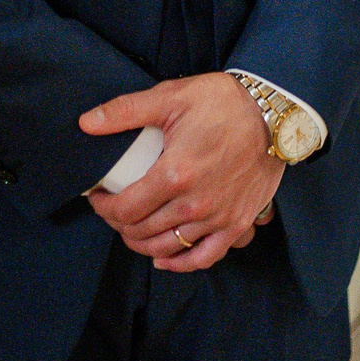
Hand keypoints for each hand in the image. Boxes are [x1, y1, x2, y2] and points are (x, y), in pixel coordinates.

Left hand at [82, 74, 281, 272]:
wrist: (274, 112)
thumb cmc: (223, 102)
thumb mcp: (171, 97)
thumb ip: (125, 111)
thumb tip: (86, 123)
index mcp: (174, 175)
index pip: (124, 210)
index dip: (103, 207)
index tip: (99, 197)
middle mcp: (194, 204)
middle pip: (141, 232)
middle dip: (119, 224)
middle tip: (114, 209)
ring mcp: (218, 218)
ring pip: (167, 248)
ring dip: (142, 243)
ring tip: (132, 229)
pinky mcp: (237, 223)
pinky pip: (205, 258)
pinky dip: (181, 263)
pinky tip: (164, 257)